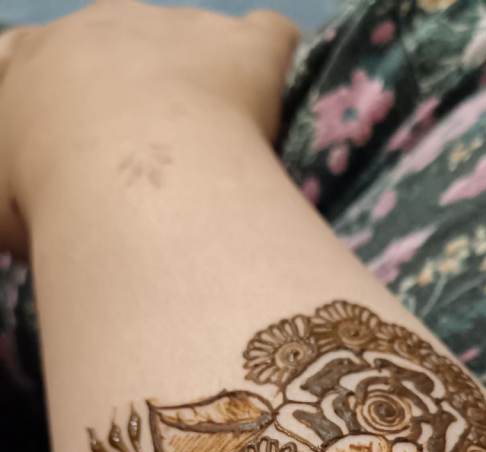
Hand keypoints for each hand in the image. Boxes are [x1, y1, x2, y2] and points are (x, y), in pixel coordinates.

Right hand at [0, 0, 298, 253]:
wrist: (123, 185)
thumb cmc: (45, 200)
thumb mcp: (1, 203)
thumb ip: (14, 186)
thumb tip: (23, 202)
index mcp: (36, 61)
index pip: (31, 55)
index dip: (56, 98)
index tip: (67, 143)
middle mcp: (104, 26)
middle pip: (118, 44)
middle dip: (132, 93)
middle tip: (146, 167)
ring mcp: (177, 29)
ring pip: (192, 41)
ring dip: (201, 88)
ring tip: (211, 154)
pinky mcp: (245, 49)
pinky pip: (268, 37)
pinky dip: (271, 66)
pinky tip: (271, 112)